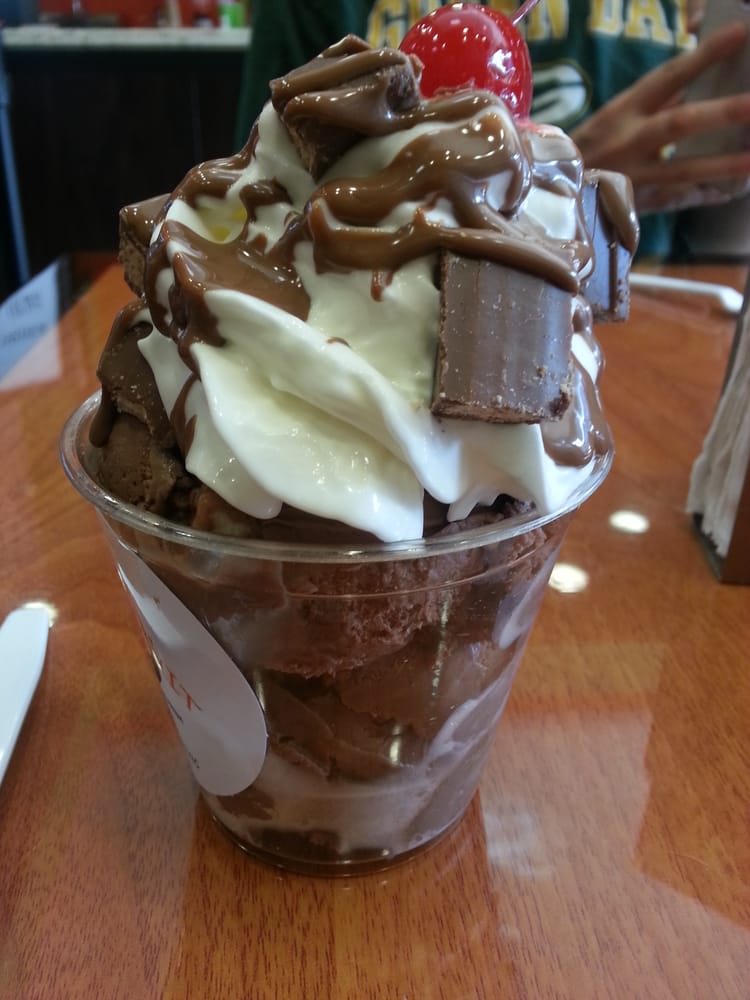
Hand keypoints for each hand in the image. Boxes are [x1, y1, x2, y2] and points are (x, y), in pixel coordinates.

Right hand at [570, 21, 749, 214]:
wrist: (544, 194)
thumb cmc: (586, 150)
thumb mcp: (615, 119)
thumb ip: (656, 105)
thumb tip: (698, 88)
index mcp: (622, 111)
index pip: (667, 78)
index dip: (703, 57)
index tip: (739, 34)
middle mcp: (628, 143)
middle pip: (678, 125)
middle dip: (719, 114)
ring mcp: (632, 178)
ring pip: (683, 170)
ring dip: (723, 165)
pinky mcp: (634, 208)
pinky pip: (676, 201)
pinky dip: (704, 196)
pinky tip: (732, 190)